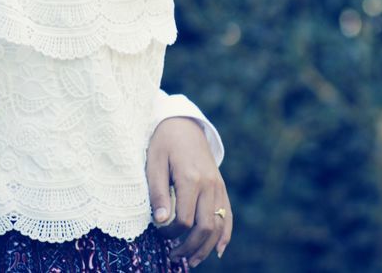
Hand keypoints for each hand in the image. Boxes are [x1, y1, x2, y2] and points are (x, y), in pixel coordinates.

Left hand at [146, 117, 231, 266]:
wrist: (183, 124)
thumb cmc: (163, 143)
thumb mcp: (153, 163)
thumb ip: (157, 192)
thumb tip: (161, 221)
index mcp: (190, 178)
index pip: (185, 219)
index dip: (171, 233)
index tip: (159, 234)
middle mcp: (209, 185)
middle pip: (205, 227)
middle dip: (190, 247)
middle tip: (174, 258)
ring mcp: (218, 187)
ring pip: (220, 225)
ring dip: (207, 247)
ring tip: (192, 261)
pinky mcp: (221, 187)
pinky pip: (228, 215)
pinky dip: (225, 235)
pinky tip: (218, 251)